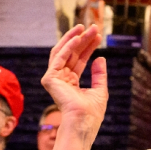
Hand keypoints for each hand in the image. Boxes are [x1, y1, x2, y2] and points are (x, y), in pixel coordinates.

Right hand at [41, 24, 107, 146]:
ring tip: (85, 28)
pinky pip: (59, 57)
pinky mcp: (50, 79)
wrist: (84, 121)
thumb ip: (99, 75)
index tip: (98, 37)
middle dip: (83, 40)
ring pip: (63, 52)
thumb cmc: (92, 112)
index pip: (78, 60)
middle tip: (94, 28)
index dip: (88, 47)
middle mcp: (61, 79)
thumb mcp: (100, 90)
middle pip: (71, 54)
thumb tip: (100, 58)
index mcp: (71, 83)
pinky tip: (78, 38)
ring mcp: (54, 79)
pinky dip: (68, 46)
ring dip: (75, 38)